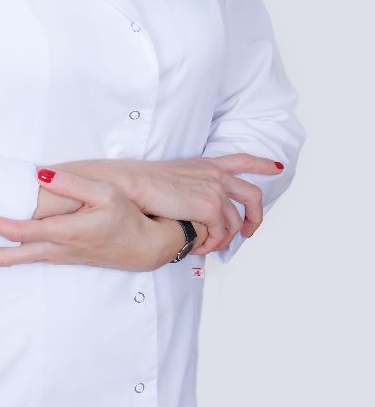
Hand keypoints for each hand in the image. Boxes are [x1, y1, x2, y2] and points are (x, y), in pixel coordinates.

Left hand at [0, 169, 192, 271]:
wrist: (145, 246)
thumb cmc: (126, 216)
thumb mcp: (105, 194)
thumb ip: (72, 184)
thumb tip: (40, 174)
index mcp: (63, 233)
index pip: (18, 230)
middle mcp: (55, 249)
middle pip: (6, 258)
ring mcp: (56, 257)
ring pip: (13, 261)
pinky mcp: (59, 257)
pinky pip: (22, 259)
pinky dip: (1, 256)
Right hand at [52, 153, 284, 255]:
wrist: (130, 184)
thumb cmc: (141, 185)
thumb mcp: (171, 181)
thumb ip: (188, 191)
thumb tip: (194, 213)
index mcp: (205, 164)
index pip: (242, 159)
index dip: (261, 163)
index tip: (276, 166)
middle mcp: (214, 174)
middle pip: (252, 193)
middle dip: (256, 216)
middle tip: (248, 231)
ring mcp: (215, 189)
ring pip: (236, 222)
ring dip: (225, 240)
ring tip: (209, 247)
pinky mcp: (211, 206)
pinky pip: (222, 234)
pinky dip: (213, 244)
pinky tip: (199, 246)